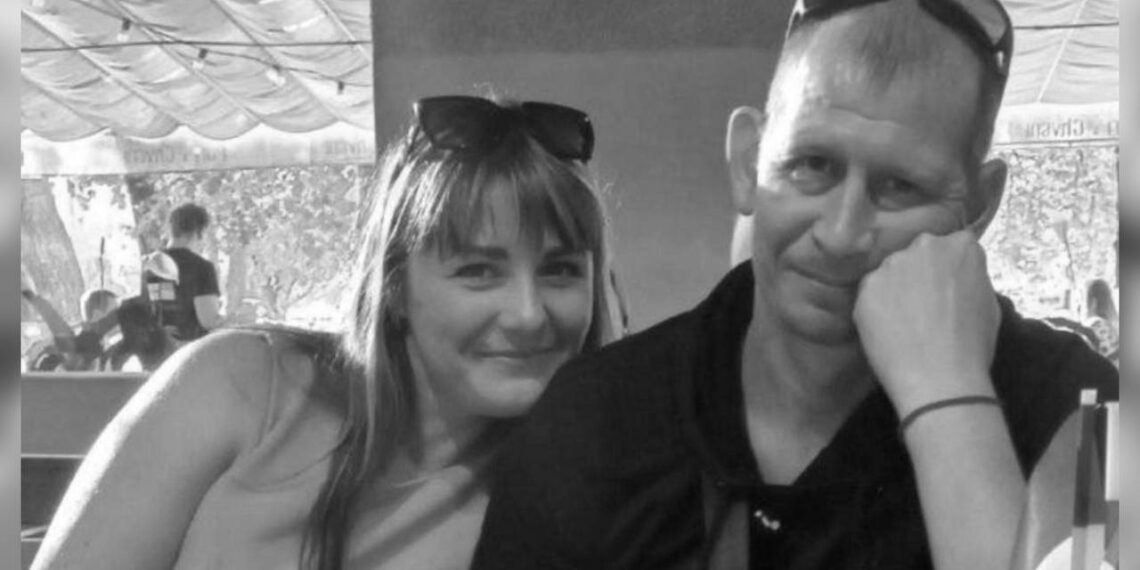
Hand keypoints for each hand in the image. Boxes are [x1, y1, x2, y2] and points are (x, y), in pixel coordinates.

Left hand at [853, 231, 1000, 415]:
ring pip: (891, 272)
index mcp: (961, 246)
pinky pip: (871, 293)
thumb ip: (969, 279)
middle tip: (923, 307)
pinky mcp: (866, 286)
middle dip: (920, 274)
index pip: (953, 247)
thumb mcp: (988, 303)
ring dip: (895, 289)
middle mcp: (924, 246)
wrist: (940, 377)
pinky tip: (887, 331)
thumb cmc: (973, 346)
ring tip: (903, 323)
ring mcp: (892, 264)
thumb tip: (956, 279)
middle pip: (919, 255)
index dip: (948, 271)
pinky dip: (876, 308)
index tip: (947, 291)